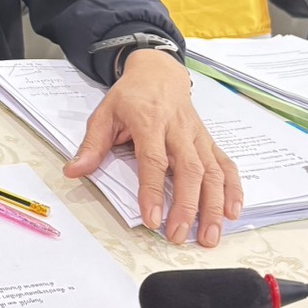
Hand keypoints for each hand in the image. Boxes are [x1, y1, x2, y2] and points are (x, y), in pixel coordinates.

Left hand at [62, 51, 242, 246]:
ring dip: (213, 205)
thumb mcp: (105, 114)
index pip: (154, 160)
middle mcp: (178, 129)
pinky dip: (233, 189)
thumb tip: (74, 171)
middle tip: (178, 235)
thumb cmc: (131, 96)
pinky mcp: (208, 141)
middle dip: (186, 206)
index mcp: (149, 122)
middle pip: (188, 169)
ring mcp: (197, 136)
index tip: (152, 219)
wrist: (159, 72)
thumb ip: (92, 145)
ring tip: (209, 235)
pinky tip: (232, 212)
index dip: (153, 190)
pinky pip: (226, 165)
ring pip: (212, 171)